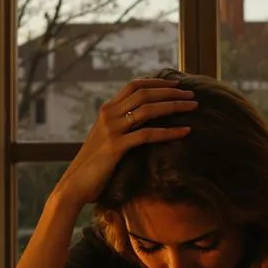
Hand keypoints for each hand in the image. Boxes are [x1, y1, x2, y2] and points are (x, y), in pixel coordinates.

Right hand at [52, 77, 196, 205]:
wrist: (74, 185)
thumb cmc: (93, 166)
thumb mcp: (105, 139)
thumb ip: (119, 127)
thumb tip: (140, 124)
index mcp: (106, 110)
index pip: (134, 86)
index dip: (157, 82)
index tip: (176, 84)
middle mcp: (108, 115)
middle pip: (144, 93)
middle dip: (171, 91)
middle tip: (191, 94)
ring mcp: (111, 129)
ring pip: (148, 109)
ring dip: (174, 105)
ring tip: (193, 107)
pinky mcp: (116, 146)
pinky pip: (147, 134)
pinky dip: (169, 131)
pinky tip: (185, 131)